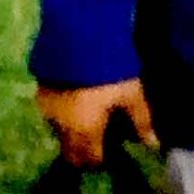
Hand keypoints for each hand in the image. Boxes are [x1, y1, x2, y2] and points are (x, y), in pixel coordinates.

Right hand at [35, 78, 156, 167]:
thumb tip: (153, 145)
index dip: (103, 160)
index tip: (114, 150)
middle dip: (84, 151)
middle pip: (71, 151)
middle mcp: (61, 126)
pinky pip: (50, 112)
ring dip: (71, 132)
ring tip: (89, 113)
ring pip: (58, 133)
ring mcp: (46, 108)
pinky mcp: (39, 89)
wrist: (80, 34)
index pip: (90, 159)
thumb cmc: (111, 66)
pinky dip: (62, 112)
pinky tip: (76, 95)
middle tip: (102, 137)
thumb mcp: (132, 92)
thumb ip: (142, 120)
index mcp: (84, 131)